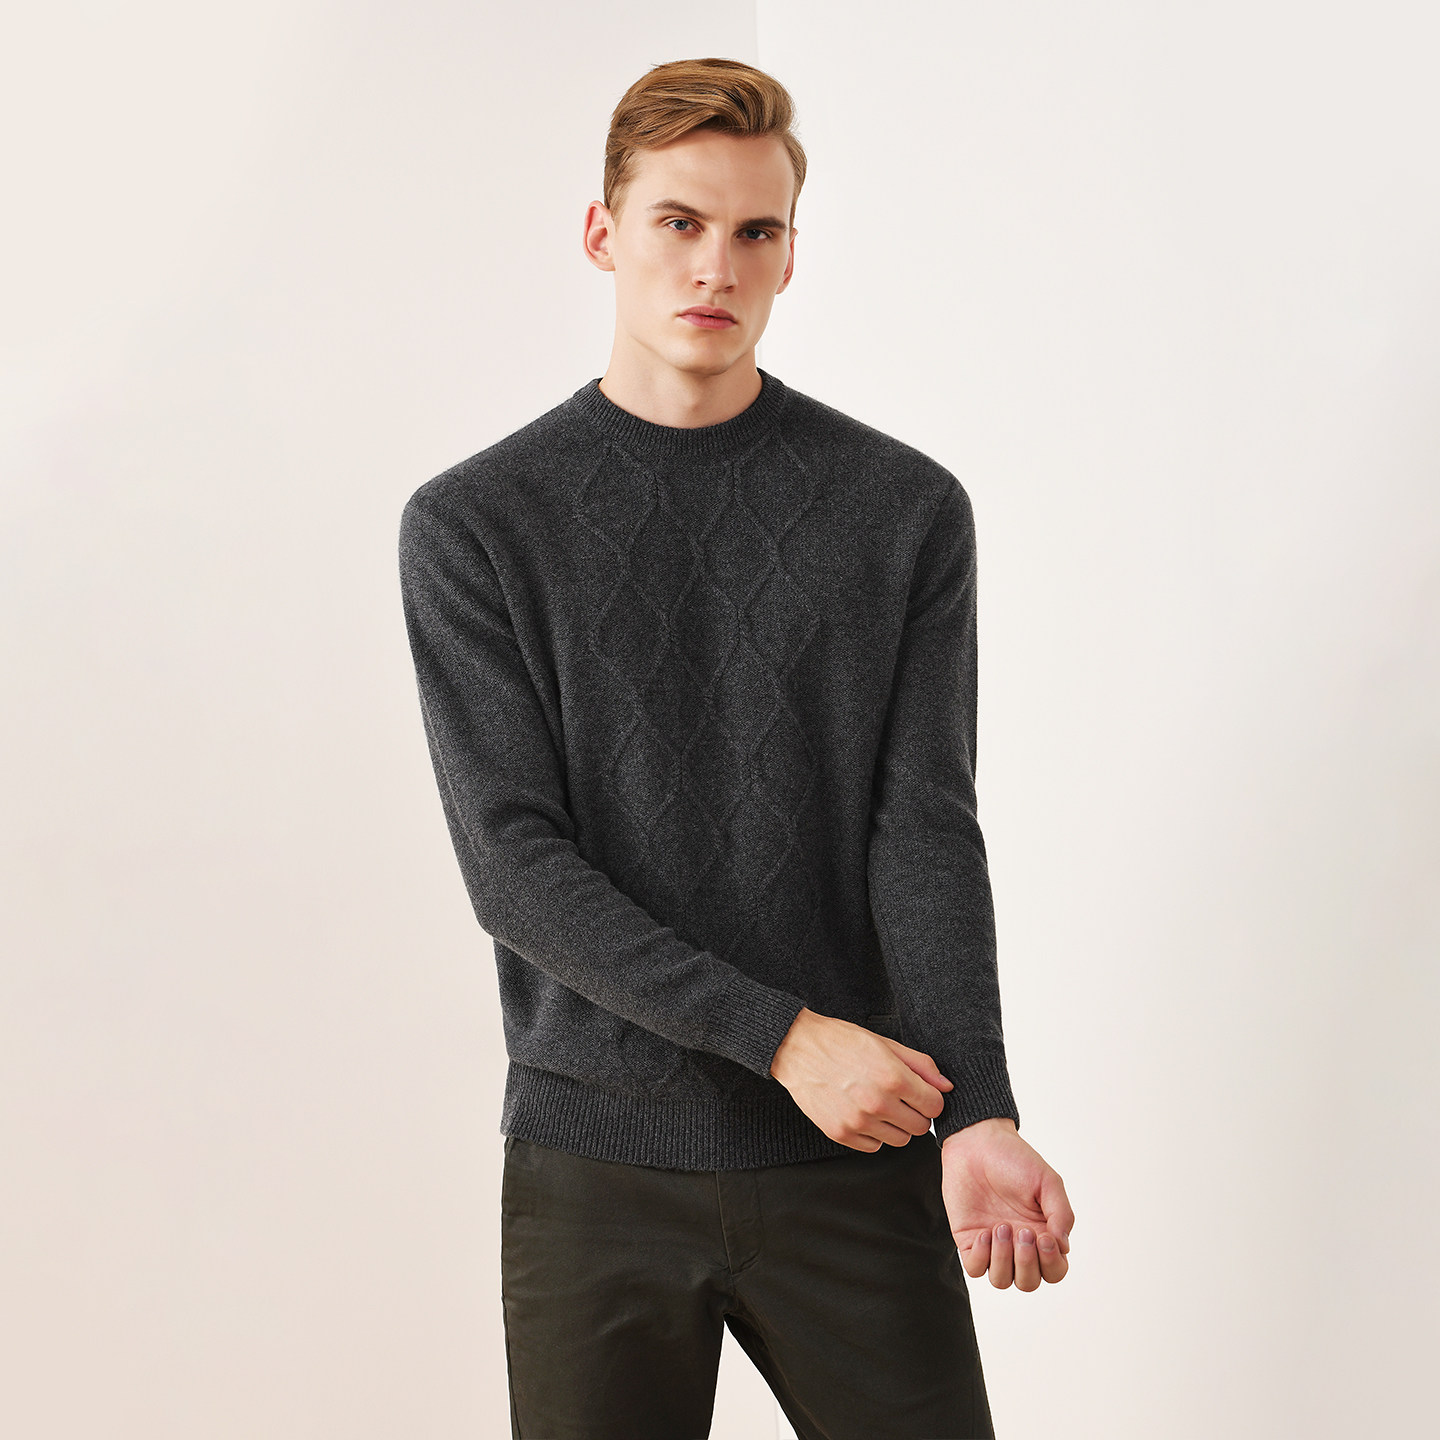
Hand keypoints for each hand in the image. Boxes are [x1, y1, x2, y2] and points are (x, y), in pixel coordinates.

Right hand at [769, 1008, 952, 1150]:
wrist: (798, 1048)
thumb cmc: (842, 1041)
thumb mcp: (886, 1044)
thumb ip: (921, 1065)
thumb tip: (946, 1085)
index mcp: (893, 1077)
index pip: (935, 1106)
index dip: (930, 1098)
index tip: (920, 1092)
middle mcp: (877, 1103)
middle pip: (920, 1127)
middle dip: (916, 1113)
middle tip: (900, 1097)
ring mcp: (858, 1121)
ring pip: (900, 1140)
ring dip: (896, 1125)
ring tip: (881, 1104)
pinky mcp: (841, 1133)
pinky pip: (874, 1146)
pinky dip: (874, 1133)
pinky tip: (863, 1112)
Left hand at [941, 1118, 1072, 1291]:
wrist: (977, 1142)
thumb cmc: (1015, 1159)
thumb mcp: (1048, 1182)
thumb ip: (1061, 1214)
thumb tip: (1063, 1246)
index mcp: (1043, 1233)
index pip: (1054, 1270)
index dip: (1052, 1264)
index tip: (1044, 1237)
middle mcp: (1018, 1245)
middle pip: (1029, 1282)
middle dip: (1027, 1263)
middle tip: (1021, 1230)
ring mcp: (993, 1244)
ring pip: (1002, 1280)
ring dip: (1004, 1260)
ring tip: (1000, 1227)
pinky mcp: (969, 1239)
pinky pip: (975, 1268)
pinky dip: (982, 1257)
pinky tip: (984, 1232)